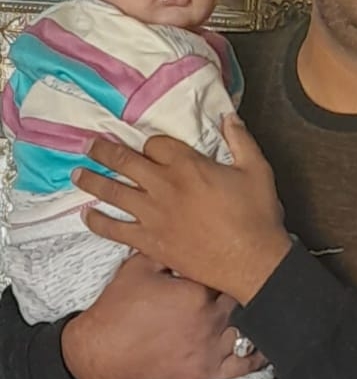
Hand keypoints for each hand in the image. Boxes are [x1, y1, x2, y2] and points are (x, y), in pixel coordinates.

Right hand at [61, 252, 265, 378]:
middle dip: (242, 283)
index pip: (226, 268)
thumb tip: (186, 228)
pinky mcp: (207, 370)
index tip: (238, 249)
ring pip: (247, 326)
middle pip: (241, 295)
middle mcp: (210, 319)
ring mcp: (211, 347)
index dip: (230, 259)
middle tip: (252, 270)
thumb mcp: (140, 266)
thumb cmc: (118, 308)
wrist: (102, 351)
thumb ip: (167, 247)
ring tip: (263, 297)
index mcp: (196, 291)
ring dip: (252, 312)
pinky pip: (243, 364)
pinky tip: (264, 341)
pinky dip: (258, 354)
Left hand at [72, 115, 291, 303]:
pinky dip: (99, 222)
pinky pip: (116, 229)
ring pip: (114, 192)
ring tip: (77, 173)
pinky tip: (87, 215)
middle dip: (104, 151)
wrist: (252, 261)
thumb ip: (241, 140)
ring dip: (92, 180)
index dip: (151, 143)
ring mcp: (153, 215)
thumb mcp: (256, 169)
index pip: (155, 144)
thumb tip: (229, 116)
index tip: (151, 148)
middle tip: (89, 144)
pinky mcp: (150, 241)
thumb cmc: (256, 215)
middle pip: (125, 162)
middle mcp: (164, 186)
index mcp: (188, 165)